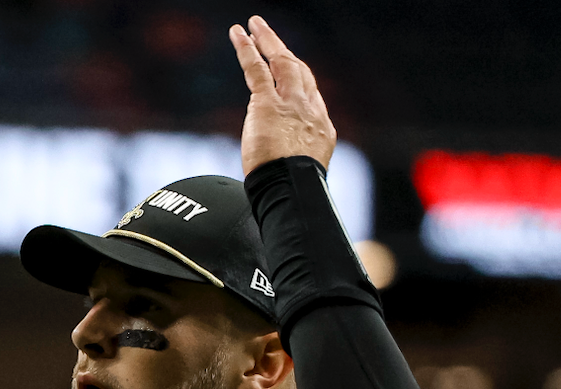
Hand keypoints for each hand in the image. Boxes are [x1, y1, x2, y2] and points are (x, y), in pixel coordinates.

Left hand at [229, 16, 335, 175]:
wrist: (292, 190)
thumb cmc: (292, 191)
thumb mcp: (300, 174)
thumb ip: (292, 162)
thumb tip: (276, 171)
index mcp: (321, 130)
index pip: (312, 97)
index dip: (301, 82)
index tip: (291, 71)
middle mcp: (310, 111)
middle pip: (300, 72)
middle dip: (285, 53)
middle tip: (271, 39)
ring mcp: (291, 104)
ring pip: (282, 62)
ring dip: (268, 40)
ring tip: (255, 26)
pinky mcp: (268, 103)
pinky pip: (257, 69)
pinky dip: (247, 49)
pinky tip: (238, 34)